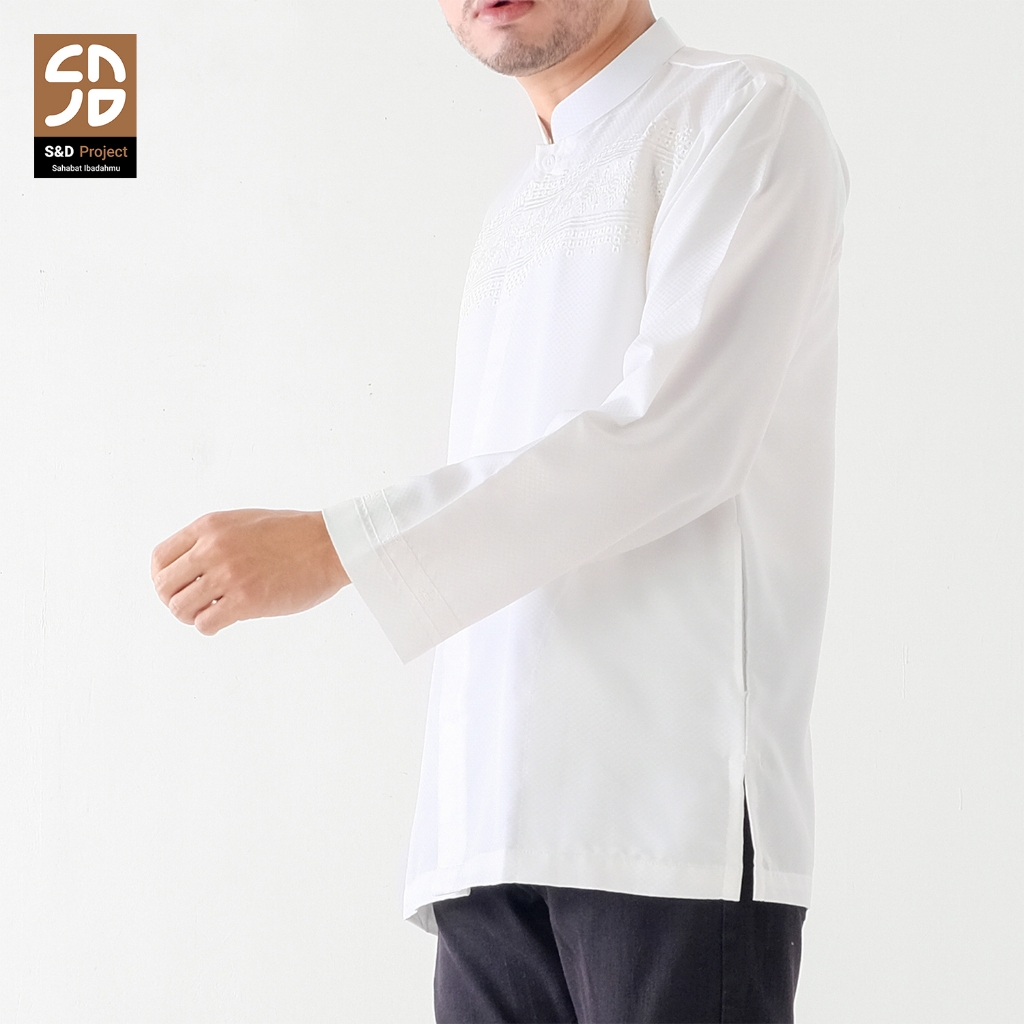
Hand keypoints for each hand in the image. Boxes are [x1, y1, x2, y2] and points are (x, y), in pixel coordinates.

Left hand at [151, 509, 349, 634]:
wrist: (330, 545)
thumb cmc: (294, 534)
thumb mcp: (244, 522)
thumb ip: (214, 538)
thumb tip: (190, 565)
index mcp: (210, 527)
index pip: (160, 558)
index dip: (164, 578)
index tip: (178, 588)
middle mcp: (213, 549)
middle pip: (164, 586)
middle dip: (174, 600)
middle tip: (193, 606)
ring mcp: (229, 575)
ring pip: (180, 608)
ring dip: (191, 616)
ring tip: (210, 614)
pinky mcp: (246, 601)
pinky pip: (205, 623)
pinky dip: (209, 627)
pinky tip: (225, 621)